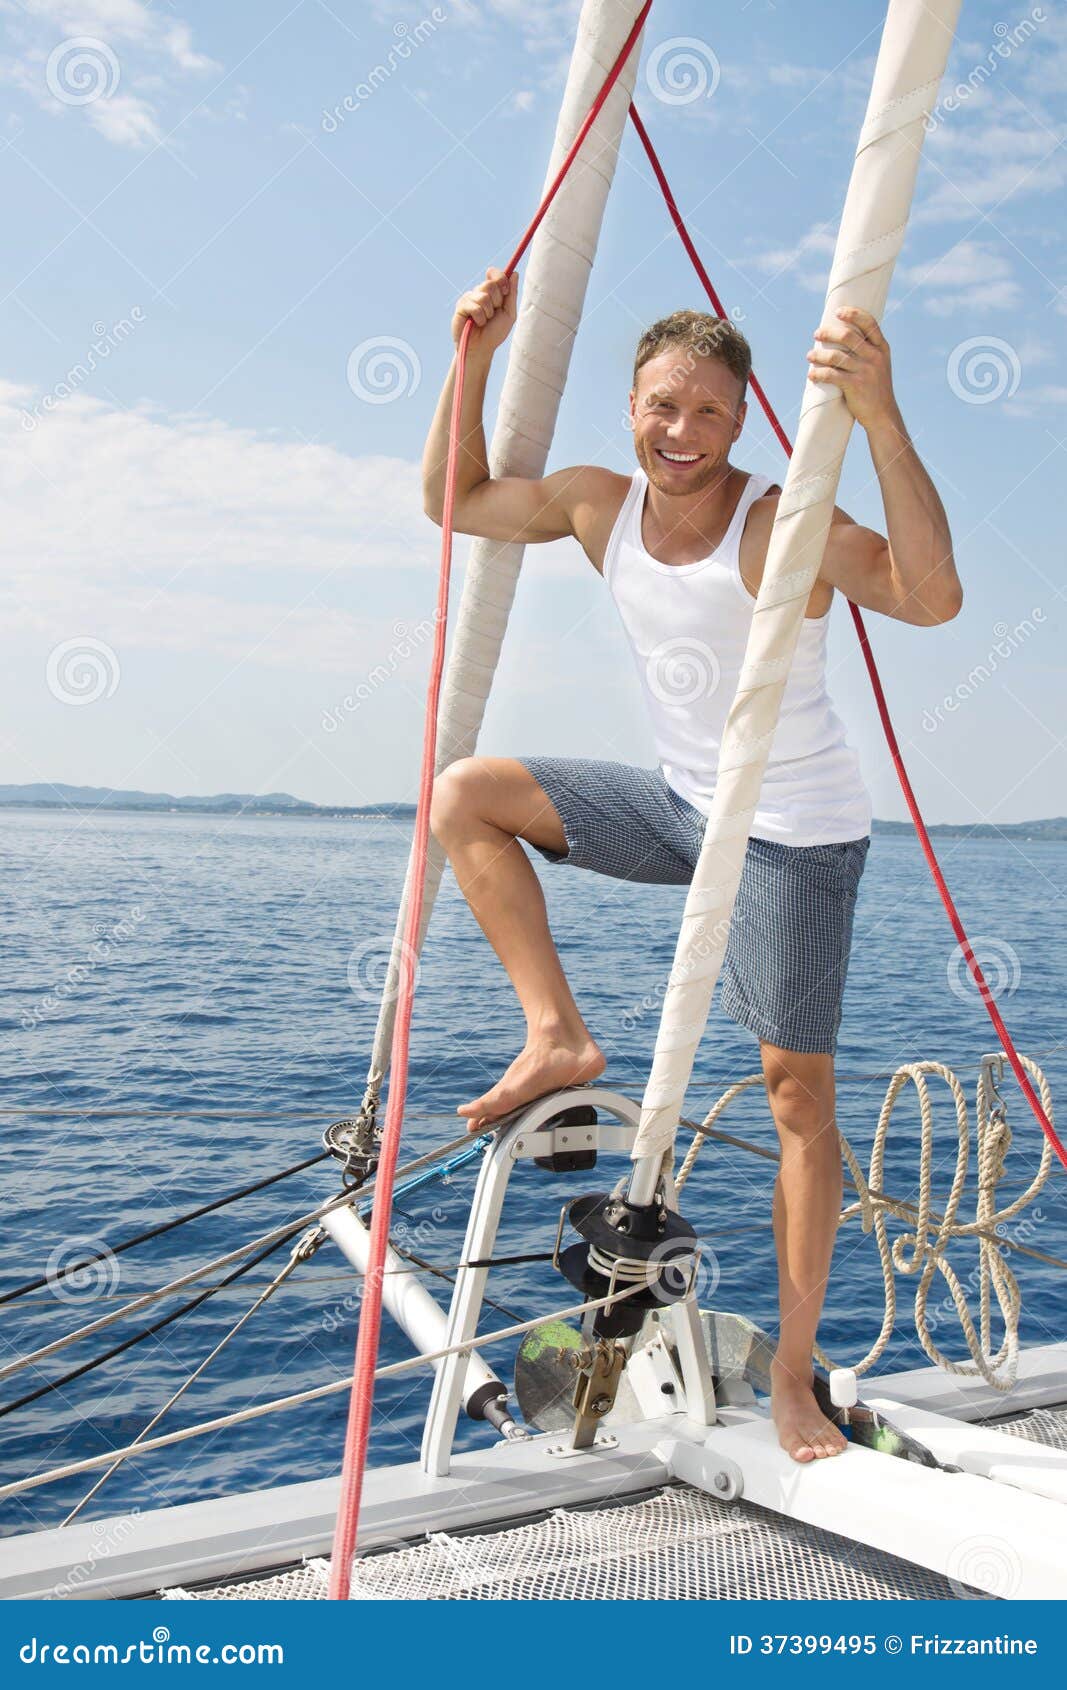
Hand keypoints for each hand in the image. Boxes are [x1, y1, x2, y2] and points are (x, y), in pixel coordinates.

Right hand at [451, 266, 517, 352]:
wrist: (481, 349)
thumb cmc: (495, 333)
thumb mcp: (509, 314)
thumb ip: (512, 294)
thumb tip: (515, 273)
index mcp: (491, 292)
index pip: (495, 274)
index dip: (501, 279)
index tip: (505, 291)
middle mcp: (479, 292)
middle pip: (490, 284)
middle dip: (497, 302)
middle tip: (493, 314)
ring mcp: (469, 298)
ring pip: (483, 296)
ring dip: (488, 313)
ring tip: (484, 321)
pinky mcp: (461, 306)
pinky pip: (474, 306)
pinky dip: (480, 318)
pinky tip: (476, 324)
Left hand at [805, 306, 895, 429]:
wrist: (882, 414)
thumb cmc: (876, 388)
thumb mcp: (879, 365)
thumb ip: (868, 350)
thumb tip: (843, 335)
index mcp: (882, 348)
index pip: (869, 323)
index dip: (853, 314)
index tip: (838, 312)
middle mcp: (875, 356)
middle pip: (847, 336)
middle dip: (828, 332)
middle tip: (816, 333)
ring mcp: (866, 371)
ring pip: (836, 356)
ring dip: (819, 355)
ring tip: (809, 356)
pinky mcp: (855, 385)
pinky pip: (831, 375)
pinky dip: (819, 374)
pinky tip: (811, 375)